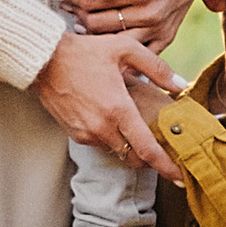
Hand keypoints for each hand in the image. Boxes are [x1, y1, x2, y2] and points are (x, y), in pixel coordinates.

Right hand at [37, 26, 182, 177]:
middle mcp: (102, 127)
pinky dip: (112, 138)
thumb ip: (157, 68)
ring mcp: (86, 133)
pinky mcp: (74, 134)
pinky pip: (100, 143)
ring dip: (130, 145)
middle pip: (134, 157)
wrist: (44, 59)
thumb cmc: (85, 51)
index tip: (180, 178)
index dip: (166, 166)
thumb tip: (181, 86)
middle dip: (151, 160)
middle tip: (166, 154)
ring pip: (117, 150)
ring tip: (138, 130)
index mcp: (118, 109)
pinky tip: (115, 121)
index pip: (147, 149)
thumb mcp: (125, 48)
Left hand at [70, 0, 212, 48]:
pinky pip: (138, 56)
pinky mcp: (165, 39)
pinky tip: (103, 47)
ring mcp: (157, 30)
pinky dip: (119, 54)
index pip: (92, 1)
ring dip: (93, 36)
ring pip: (113, 42)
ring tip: (80, 26)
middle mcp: (149, 15)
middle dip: (77, 15)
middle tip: (66, 8)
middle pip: (98, 24)